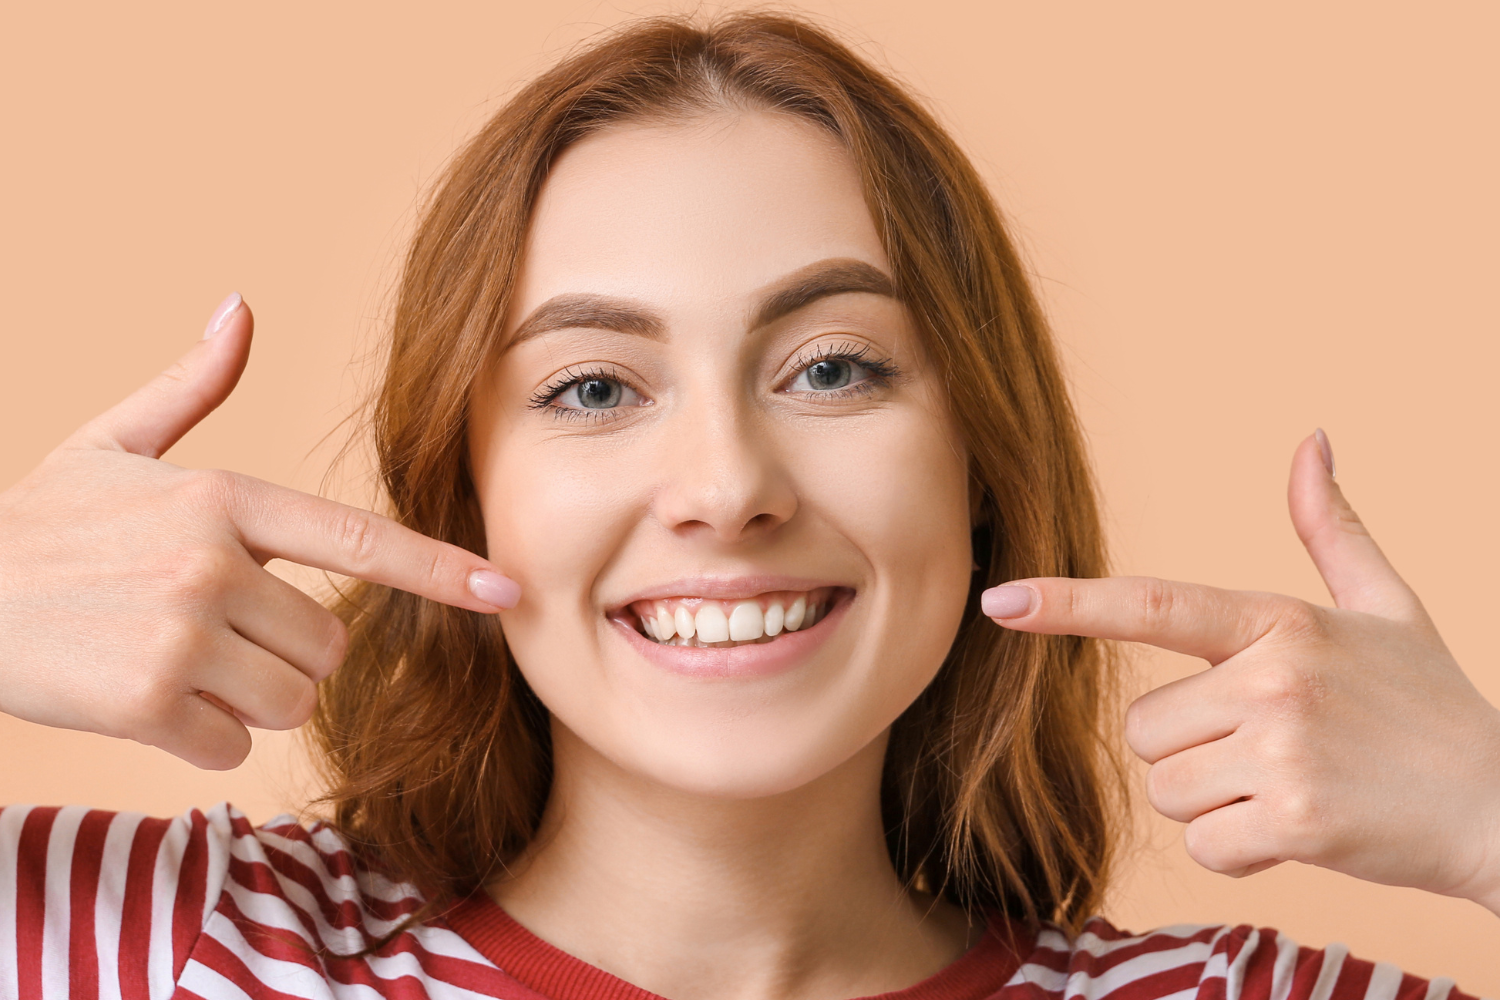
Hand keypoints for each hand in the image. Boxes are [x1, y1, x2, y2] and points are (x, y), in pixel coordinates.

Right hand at [0, 295, 519, 769]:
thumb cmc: (41, 525)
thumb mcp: (110, 444)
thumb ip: (189, 386)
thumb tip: (237, 305)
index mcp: (222, 499)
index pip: (357, 540)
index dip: (439, 569)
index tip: (505, 591)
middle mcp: (212, 563)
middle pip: (329, 648)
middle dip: (289, 655)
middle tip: (214, 633)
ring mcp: (181, 635)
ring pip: (289, 701)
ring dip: (247, 699)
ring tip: (178, 662)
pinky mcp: (146, 703)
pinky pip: (230, 745)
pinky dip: (198, 737)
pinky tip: (144, 697)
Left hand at [982, 432, 1499, 913]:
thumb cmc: (1433, 708)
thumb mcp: (1389, 606)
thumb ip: (1332, 529)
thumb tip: (1310, 440)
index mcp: (1280, 621)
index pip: (1155, 606)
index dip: (1071, 603)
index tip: (1001, 600)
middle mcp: (1273, 679)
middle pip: (1144, 726)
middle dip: (1191, 747)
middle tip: (1273, 749)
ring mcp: (1282, 751)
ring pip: (1165, 786)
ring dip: (1212, 801)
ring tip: (1290, 786)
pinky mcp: (1295, 821)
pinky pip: (1203, 844)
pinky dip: (1239, 851)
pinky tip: (1299, 829)